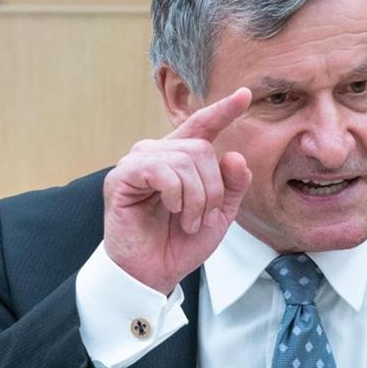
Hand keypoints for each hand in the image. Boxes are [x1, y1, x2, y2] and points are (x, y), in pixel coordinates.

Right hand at [102, 87, 252, 293]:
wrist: (153, 273)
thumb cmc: (180, 243)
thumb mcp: (219, 215)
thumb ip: (232, 186)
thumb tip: (235, 156)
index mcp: (180, 159)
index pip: (203, 126)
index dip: (223, 110)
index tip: (245, 94)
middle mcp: (158, 154)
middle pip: (201, 148)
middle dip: (212, 187)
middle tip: (204, 217)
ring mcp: (138, 163)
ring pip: (184, 158)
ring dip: (196, 196)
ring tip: (189, 221)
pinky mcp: (121, 177)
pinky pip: (161, 169)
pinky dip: (175, 193)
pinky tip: (173, 209)